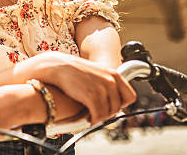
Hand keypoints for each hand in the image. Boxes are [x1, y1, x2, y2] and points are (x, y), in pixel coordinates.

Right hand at [21, 51, 136, 123]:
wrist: (56, 66)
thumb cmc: (73, 71)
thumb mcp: (95, 73)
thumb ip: (106, 83)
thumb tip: (112, 100)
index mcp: (114, 74)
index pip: (130, 96)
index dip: (121, 104)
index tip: (111, 106)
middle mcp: (111, 81)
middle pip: (118, 107)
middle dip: (108, 112)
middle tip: (96, 112)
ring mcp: (102, 89)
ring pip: (108, 113)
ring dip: (99, 117)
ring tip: (90, 115)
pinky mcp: (91, 96)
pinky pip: (98, 115)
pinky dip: (93, 120)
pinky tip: (87, 117)